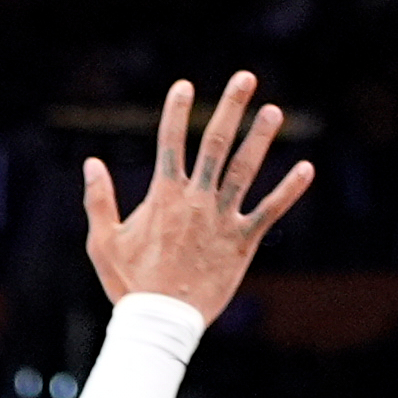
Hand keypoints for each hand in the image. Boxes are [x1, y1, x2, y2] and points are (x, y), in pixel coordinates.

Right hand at [83, 72, 313, 324]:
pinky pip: (270, 210)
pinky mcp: (242, 240)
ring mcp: (222, 218)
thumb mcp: (103, 241)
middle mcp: (196, 200)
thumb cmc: (129, 282)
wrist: (160, 319)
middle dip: (231, 108)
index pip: (170, 144)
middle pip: (216, 144)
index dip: (176, 113)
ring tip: (273, 111)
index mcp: (163, 197)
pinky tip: (306, 168)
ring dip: (260, 138)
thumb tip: (91, 164)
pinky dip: (289, 189)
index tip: (183, 86)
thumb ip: (98, 200)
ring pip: (245, 170)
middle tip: (245, 78)